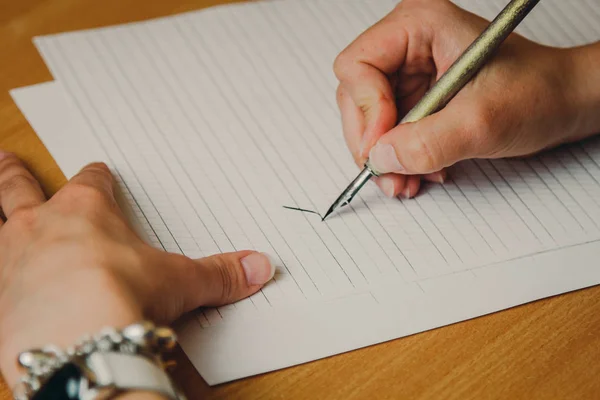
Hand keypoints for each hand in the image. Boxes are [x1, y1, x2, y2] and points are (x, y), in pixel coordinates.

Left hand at [0, 152, 274, 384]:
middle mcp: (39, 228)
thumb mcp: (179, 282)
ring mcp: (8, 261)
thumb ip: (218, 274)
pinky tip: (2, 287)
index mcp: (85, 212)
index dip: (97, 176)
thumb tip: (258, 267)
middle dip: (14, 174)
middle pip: (20, 187)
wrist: (75, 340)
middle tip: (7, 158)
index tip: (99, 171)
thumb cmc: (120, 294)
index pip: (91, 181)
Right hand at [334, 0, 599, 197]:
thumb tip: (381, 158)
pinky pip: (388, 131)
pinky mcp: (416, 97)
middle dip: (372, 142)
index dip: (366, 110)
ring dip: (385, 156)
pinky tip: (420, 170)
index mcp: (420, 25)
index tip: (383, 147)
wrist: (562, 104)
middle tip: (389, 173)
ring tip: (409, 179)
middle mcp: (408, 45)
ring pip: (369, 119)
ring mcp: (410, 72)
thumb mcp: (483, 121)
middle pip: (357, 96)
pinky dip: (398, 157)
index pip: (358, 65)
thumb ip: (429, 142)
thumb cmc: (538, 92)